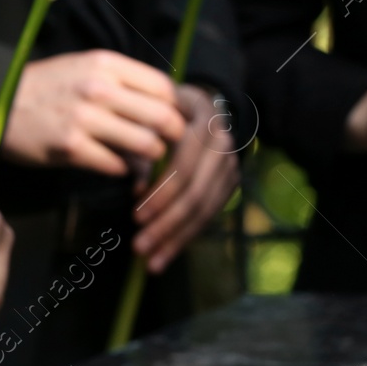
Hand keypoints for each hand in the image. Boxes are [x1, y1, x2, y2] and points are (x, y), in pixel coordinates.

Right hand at [3, 49, 186, 175]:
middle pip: (163, 117)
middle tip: (170, 144)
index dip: (178, 107)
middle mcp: (99, 88)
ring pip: (146, 144)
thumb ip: (124, 81)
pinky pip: (117, 165)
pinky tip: (119, 166)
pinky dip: (124, 169)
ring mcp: (84, 118)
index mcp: (107, 64)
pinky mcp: (70, 148)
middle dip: (174, 136)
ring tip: (147, 158)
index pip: (164, 87)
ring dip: (152, 156)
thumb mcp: (87, 67)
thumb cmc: (50, 86)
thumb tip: (169, 103)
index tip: (178, 119)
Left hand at [131, 84, 240, 273]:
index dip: (161, 192)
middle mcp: (223, 141)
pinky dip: (187, 236)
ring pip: (205, 208)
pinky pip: (211, 214)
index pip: (185, 164)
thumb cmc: (162, 110)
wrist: (199, 105)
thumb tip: (137, 190)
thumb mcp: (148, 118)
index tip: (135, 216)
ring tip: (152, 260)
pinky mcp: (231, 181)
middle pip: (197, 192)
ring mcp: (230, 163)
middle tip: (139, 247)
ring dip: (177, 238)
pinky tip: (167, 254)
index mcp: (202, 119)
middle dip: (167, 224)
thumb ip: (142, 150)